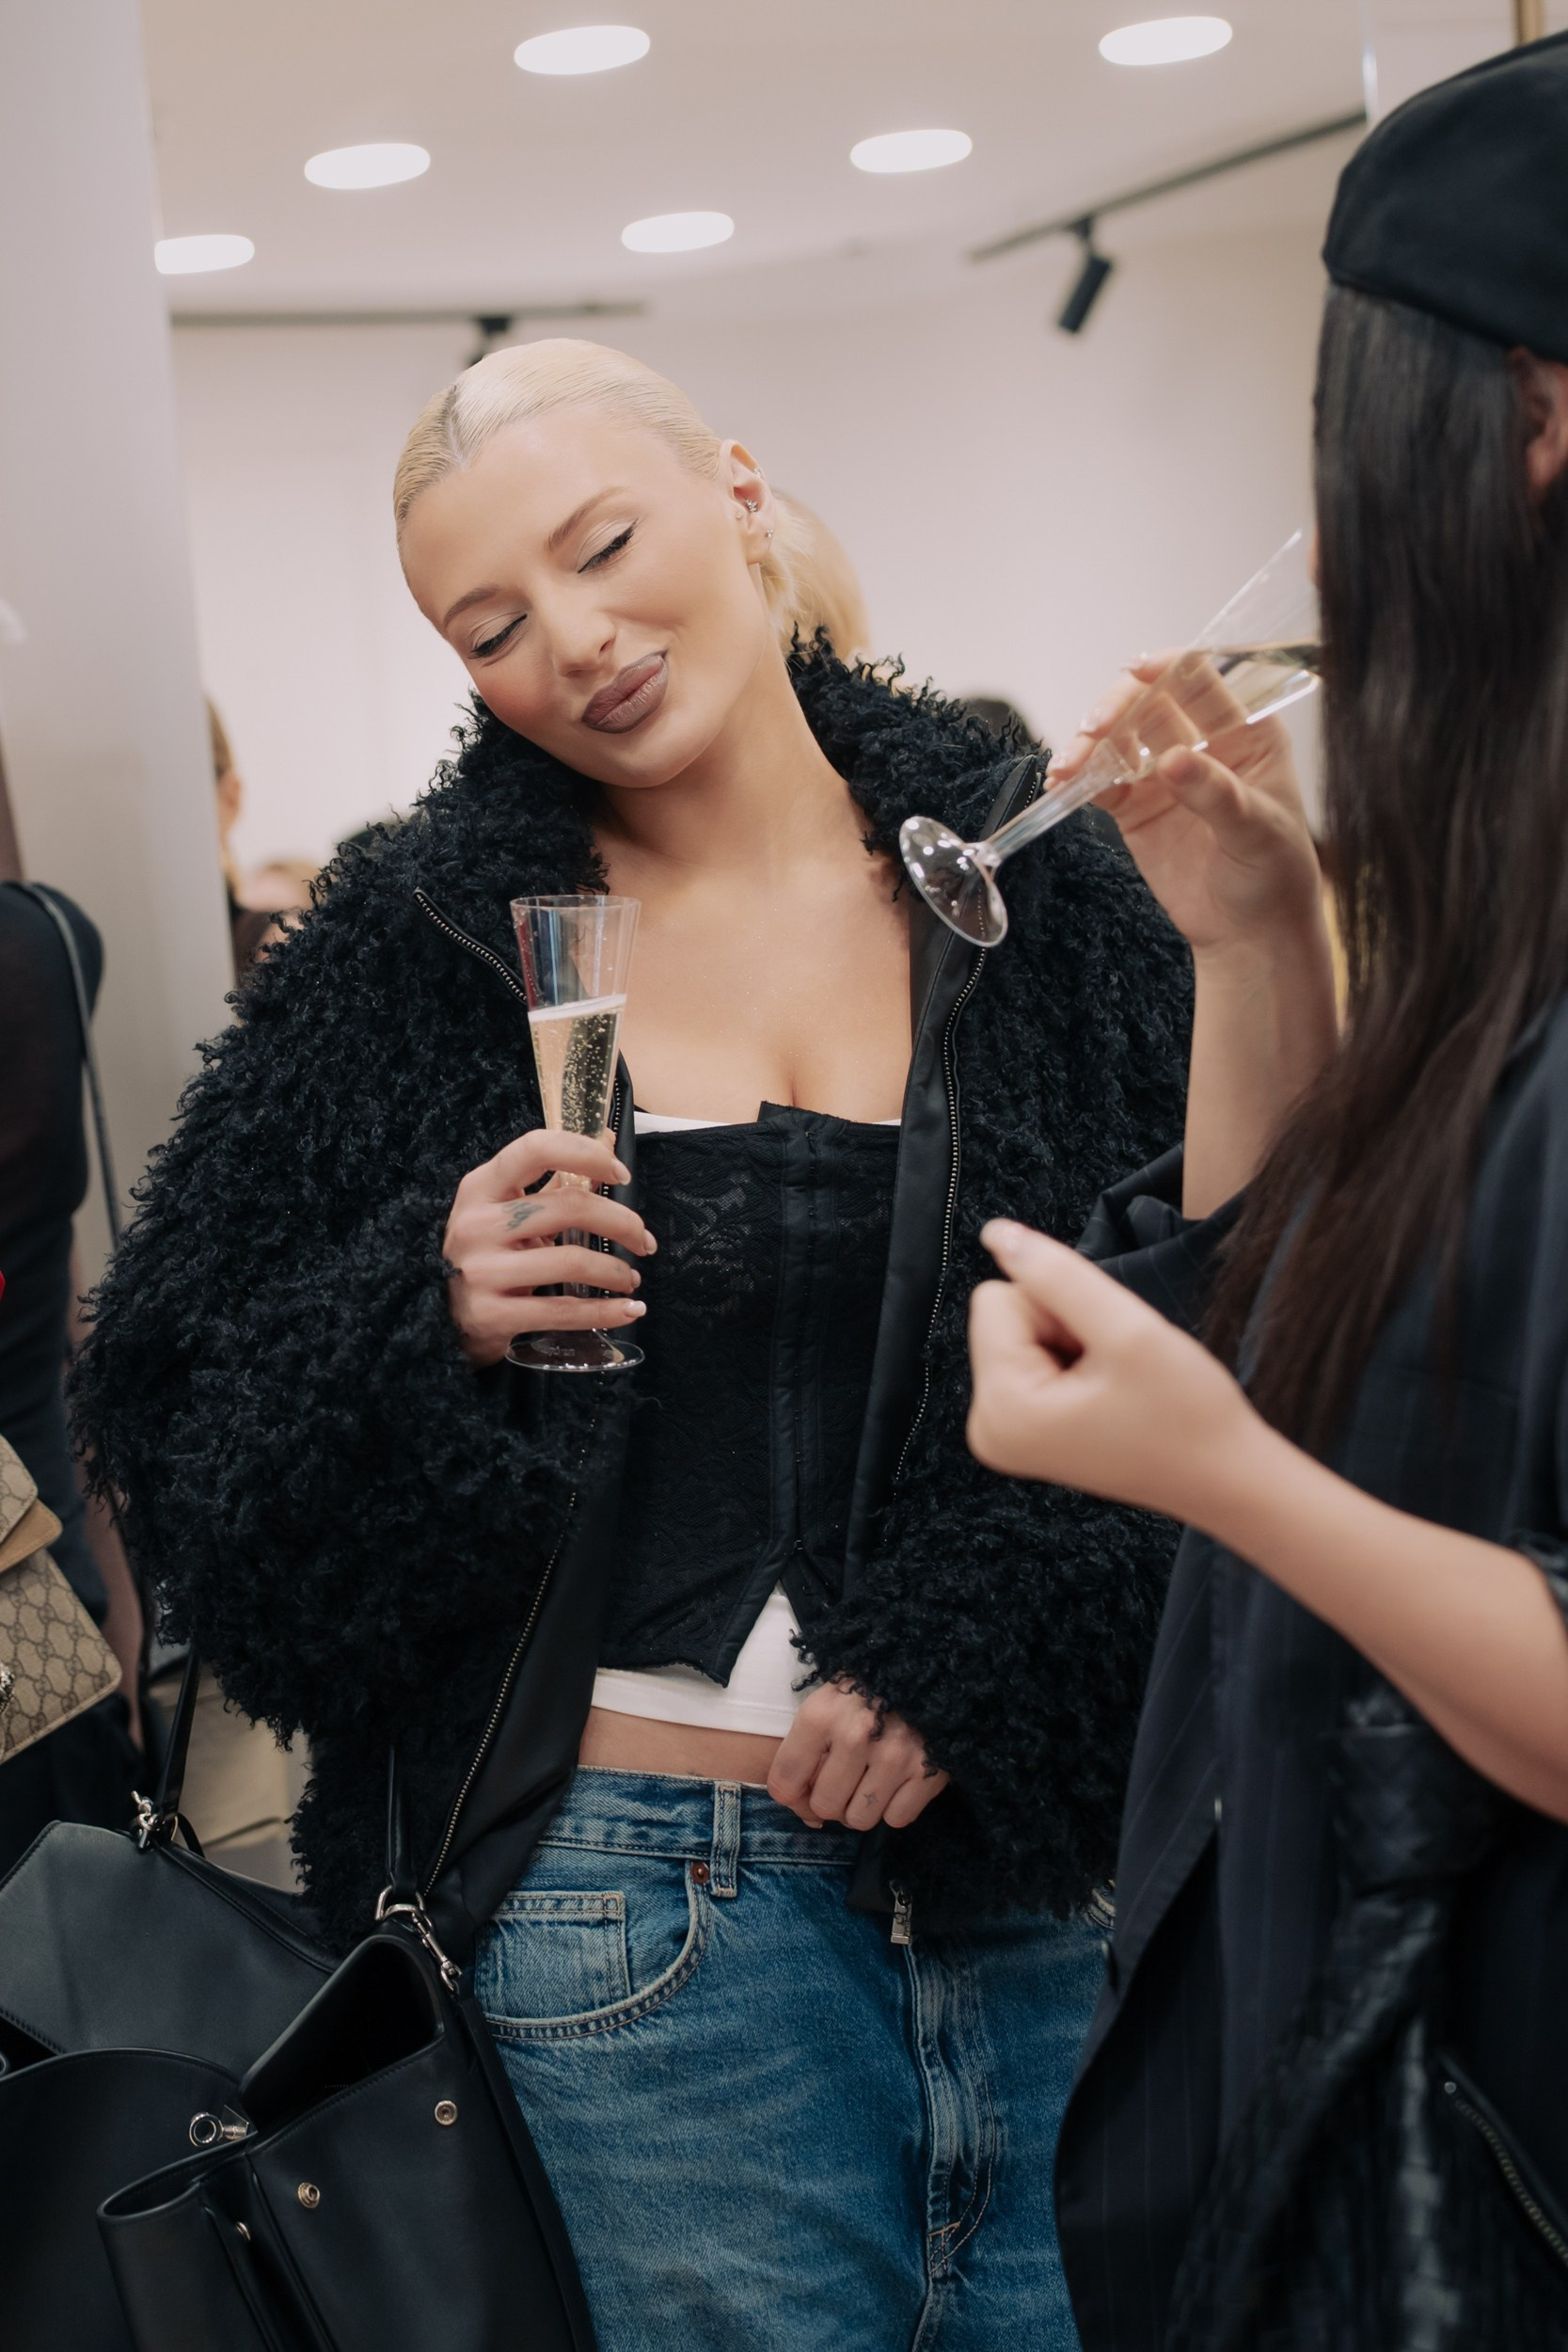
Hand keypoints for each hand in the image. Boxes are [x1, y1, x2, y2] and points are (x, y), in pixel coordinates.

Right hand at [443, 1130, 654, 1367]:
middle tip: (643, 1240)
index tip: (621, 1174)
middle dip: (621, 1223)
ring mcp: (480, 1271)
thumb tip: (607, 1138)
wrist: (444, 1318)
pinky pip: (561, 1311)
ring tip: (631, 1278)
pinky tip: (629, 1311)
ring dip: (617, 1271)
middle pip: (568, 1207)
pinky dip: (605, 1312)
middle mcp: (476, 1224)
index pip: (536, 1149)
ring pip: (571, 1262)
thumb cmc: (489, 1253)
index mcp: (481, 1188)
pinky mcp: (489, 1315)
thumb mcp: (508, 1209)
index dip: (586, 1154)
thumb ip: (556, 1178)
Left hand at [767, 1680, 949, 1830]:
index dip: (792, 1796)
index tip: (804, 1790)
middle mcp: (856, 1735)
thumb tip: (807, 1812)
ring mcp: (894, 1755)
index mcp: (821, 1715)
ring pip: (860, 1819)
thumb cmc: (869, 1686)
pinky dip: (895, 1807)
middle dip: (830, 1801)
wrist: (928, 1667)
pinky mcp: (927, 1770)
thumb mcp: (827, 1702)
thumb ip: (806, 1751)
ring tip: (871, 1779)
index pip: (785, 1782)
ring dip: (863, 1807)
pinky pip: (897, 1819)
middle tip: (844, 1781)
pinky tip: (897, 1781)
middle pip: (825, 1806)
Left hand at [967, 1219, 1254, 1524]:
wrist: (1223, 1476)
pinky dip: (1073, 1363)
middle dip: (1064, 1325)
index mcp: (1001, 1409)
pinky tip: (1108, 1394)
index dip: (1060, 1305)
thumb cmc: (1186, 1413)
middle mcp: (986, 1427)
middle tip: (1114, 1367)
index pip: (997, 1297)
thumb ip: (1056, 1274)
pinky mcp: (1023, 1431)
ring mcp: (1002, 1433)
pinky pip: (1032, 1359)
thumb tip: (996, 1231)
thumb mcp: (1126, 1328)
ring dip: (1073, 1343)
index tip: (1103, 1347)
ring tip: (1115, 1383)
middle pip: (1004, 1316)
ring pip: (1021, 1333)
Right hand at [1051, 651, 1324, 960]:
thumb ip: (1216, 793)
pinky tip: (1063, 785)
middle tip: (1093, 729)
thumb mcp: (1257, 831)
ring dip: (1090, 744)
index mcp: (1246, 731)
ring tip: (1069, 765)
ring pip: (1120, 737)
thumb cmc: (1275, 874)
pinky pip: (1102, 781)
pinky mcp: (1136, 805)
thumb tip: (1173, 758)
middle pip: (1150, 702)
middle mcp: (1202, 741)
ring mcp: (1164, 772)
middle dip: (1117, 708)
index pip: (1203, 681)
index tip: (1136, 670)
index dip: (1168, 668)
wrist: (1250, 933)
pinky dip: (1080, 779)